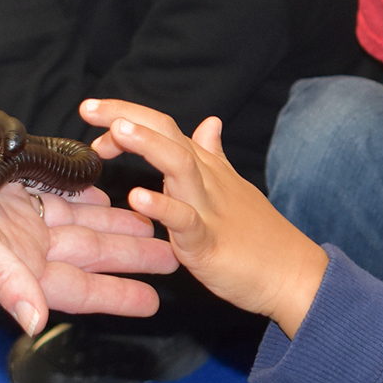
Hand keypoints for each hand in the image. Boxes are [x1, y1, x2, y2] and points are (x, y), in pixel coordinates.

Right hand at [0, 105, 178, 335]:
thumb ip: (4, 279)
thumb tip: (35, 322)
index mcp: (11, 264)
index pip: (76, 288)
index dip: (116, 295)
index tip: (154, 302)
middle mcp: (18, 243)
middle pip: (89, 254)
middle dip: (130, 256)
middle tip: (174, 255)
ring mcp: (15, 212)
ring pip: (80, 222)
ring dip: (116, 223)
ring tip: (153, 222)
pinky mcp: (9, 180)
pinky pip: (59, 191)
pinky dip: (86, 192)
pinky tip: (109, 191)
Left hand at [78, 99, 329, 335]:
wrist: (294, 274)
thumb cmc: (260, 235)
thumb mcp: (233, 188)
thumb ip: (214, 156)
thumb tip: (210, 124)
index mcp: (205, 168)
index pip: (164, 128)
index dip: (129, 115)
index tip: (95, 118)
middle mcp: (205, 179)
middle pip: (166, 134)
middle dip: (126, 116)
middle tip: (88, 108)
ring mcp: (209, 208)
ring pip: (179, 165)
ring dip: (147, 144)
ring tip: (116, 132)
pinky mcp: (210, 242)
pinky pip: (185, 221)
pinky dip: (162, 207)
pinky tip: (138, 198)